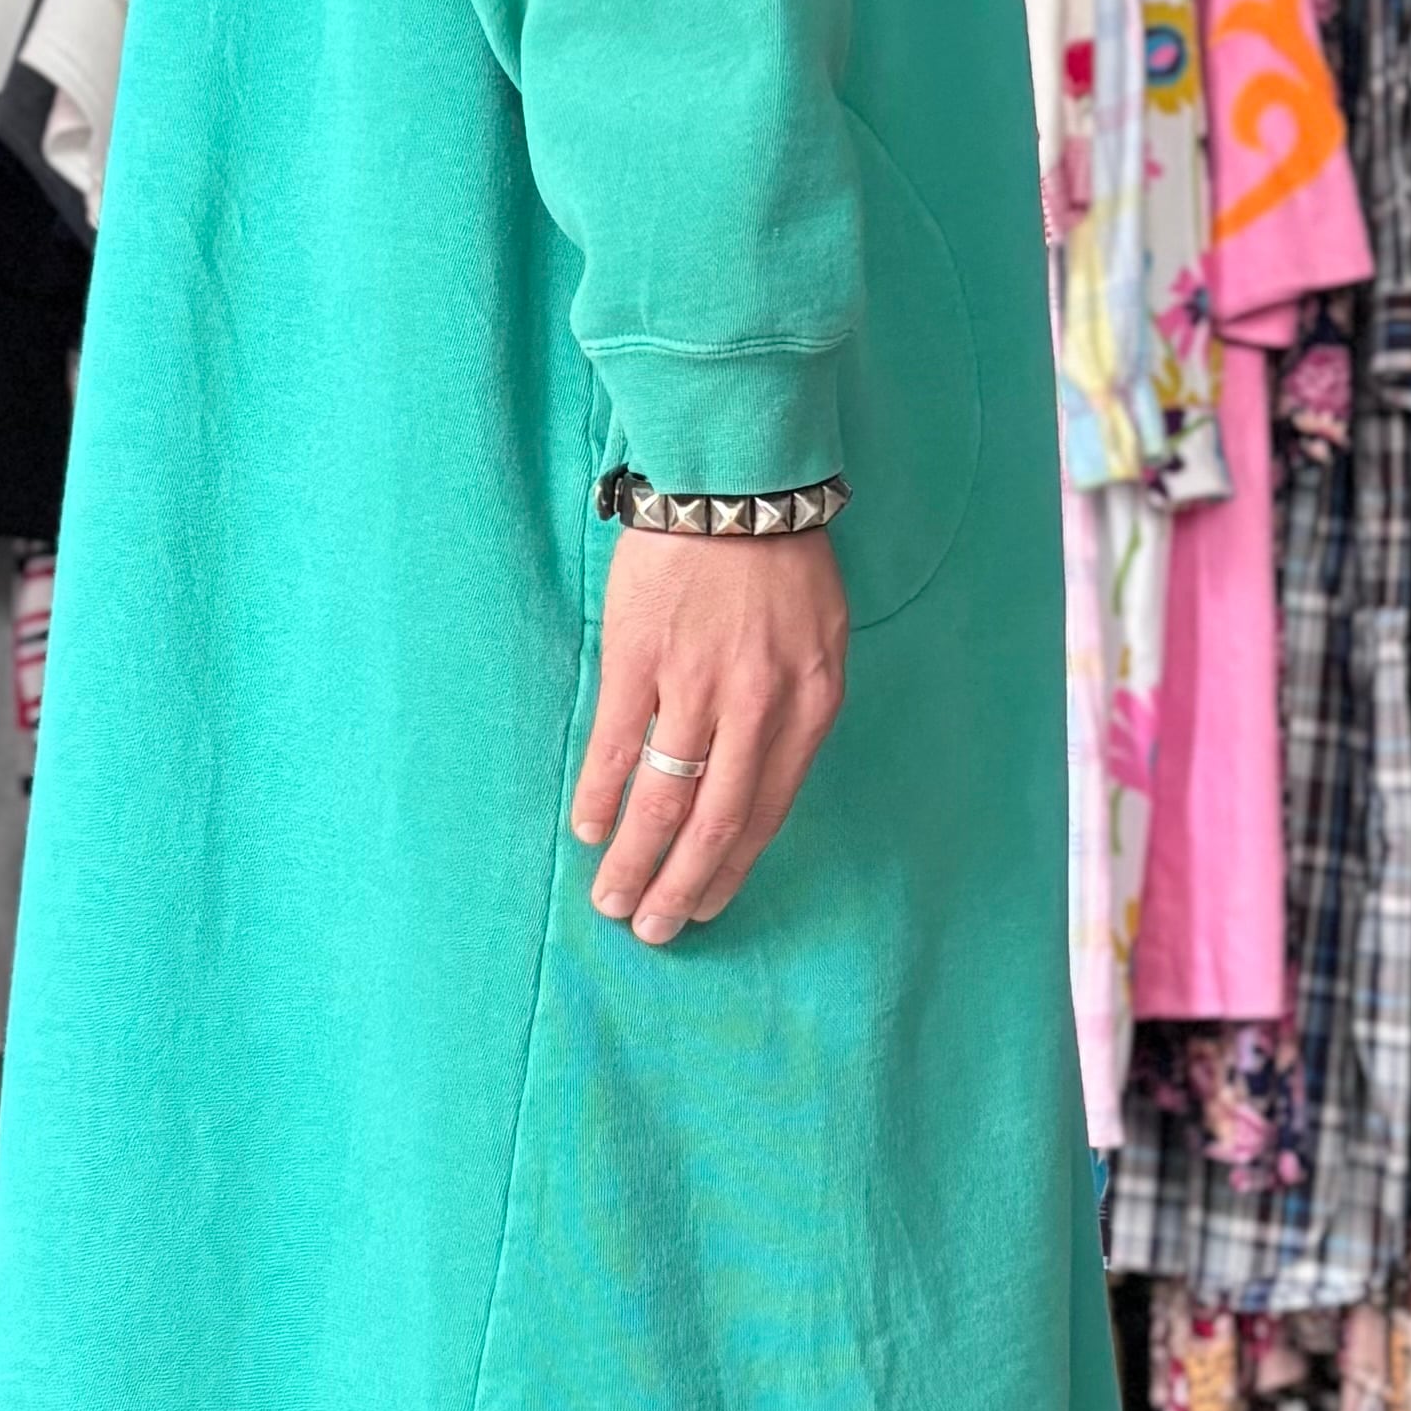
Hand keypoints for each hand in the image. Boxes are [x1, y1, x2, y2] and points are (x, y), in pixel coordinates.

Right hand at [568, 526, 848, 946]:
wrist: (735, 482)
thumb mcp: (820, 639)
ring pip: (665, 794)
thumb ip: (794, 709)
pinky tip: (589, 827)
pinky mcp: (641, 657)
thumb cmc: (781, 561)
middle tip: (654, 928)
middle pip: (717, 820)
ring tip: (613, 898)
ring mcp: (697, 682)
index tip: (705, 904)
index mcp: (809, 704)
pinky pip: (616, 742)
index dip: (733, 868)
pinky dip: (601, 793)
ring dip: (635, 856)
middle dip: (682, 884)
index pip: (768, 810)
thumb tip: (756, 777)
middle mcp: (758, 703)